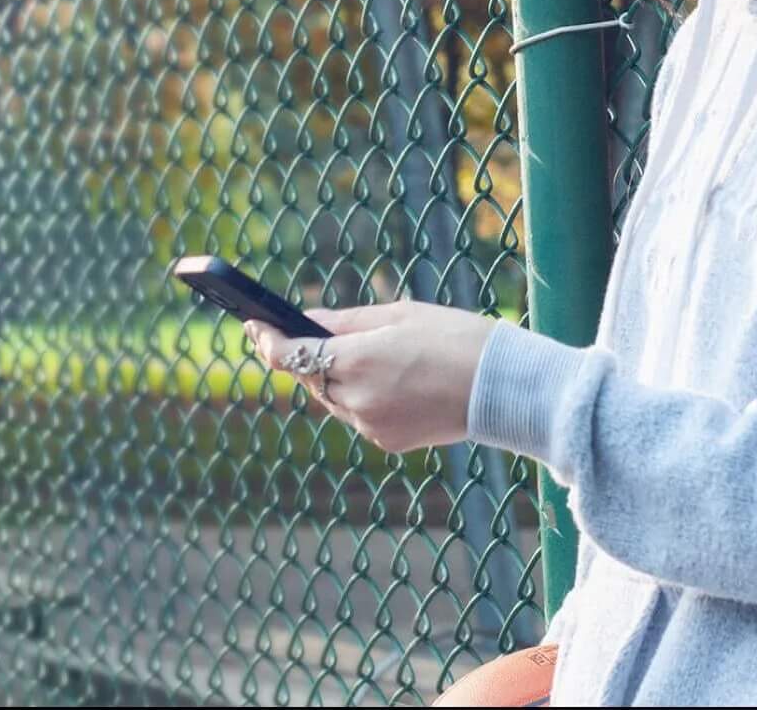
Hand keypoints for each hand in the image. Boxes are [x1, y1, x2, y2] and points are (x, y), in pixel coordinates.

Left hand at [243, 300, 498, 453]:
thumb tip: (306, 320)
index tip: (253, 324)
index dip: (266, 339)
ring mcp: (370, 425)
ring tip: (351, 353)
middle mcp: (355, 398)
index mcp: (355, 360)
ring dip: (332, 378)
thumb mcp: (397, 315)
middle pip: (309, 378)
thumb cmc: (454, 338)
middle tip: (292, 332)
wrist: (502, 387)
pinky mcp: (386, 441)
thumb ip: (344, 321)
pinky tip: (385, 380)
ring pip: (332, 399)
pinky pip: (358, 416)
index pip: (289, 354)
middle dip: (303, 356)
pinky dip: (360, 398)